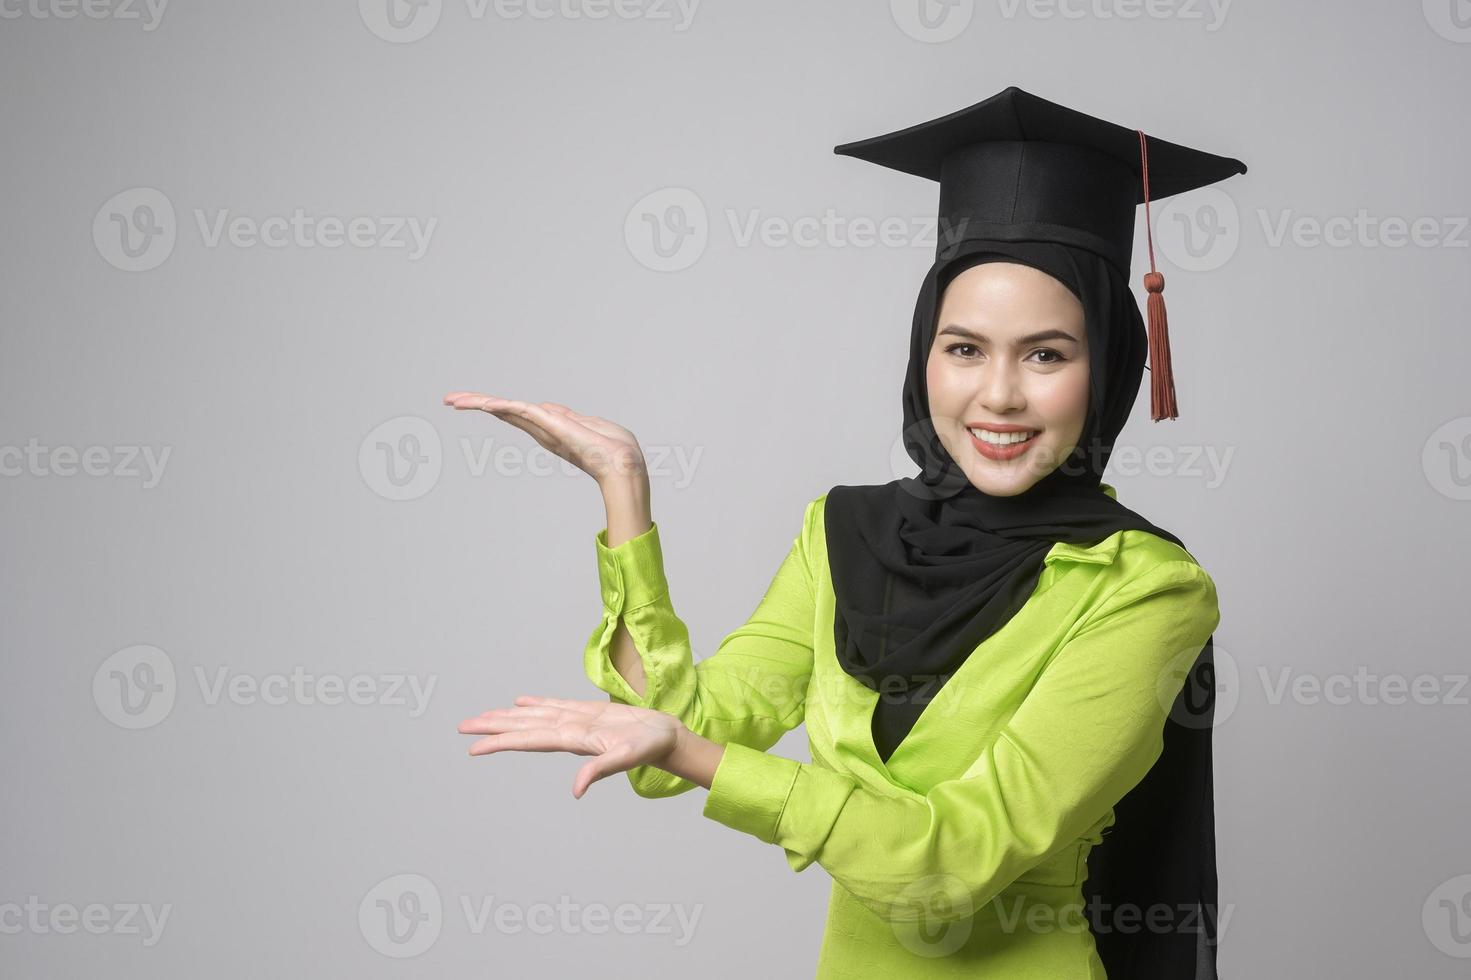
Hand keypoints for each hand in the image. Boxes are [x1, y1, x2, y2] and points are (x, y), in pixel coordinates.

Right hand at [442, 392, 645, 485]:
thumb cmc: (614, 449)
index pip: (517, 414)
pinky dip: (502, 406)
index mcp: (550, 428)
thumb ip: (567, 416)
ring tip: (454, 399)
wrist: (624, 465)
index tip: (476, 402)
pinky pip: (522, 411)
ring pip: (506, 410)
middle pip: (504, 412)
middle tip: (449, 400)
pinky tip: (484, 402)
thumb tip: (547, 408)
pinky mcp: (551, 425)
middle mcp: (542, 430)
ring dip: (480, 402)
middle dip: (477, 404)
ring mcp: (545, 428)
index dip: (496, 406)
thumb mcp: (588, 425)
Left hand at [457, 695, 682, 797]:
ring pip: (535, 716)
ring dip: (509, 715)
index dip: (501, 741)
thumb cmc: (651, 747)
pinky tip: (521, 701)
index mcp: (573, 739)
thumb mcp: (627, 758)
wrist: (668, 738)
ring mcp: (577, 721)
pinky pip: (555, 705)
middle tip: (463, 727)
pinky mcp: (588, 713)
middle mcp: (569, 731)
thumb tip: (576, 790)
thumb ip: (601, 770)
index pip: (529, 739)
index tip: (473, 747)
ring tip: (484, 716)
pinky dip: (536, 703)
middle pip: (524, 727)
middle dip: (494, 727)